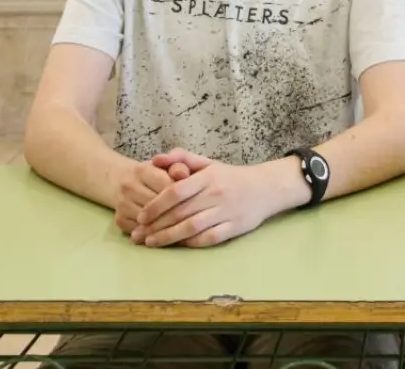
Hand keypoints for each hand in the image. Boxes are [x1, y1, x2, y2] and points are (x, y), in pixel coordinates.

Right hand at [113, 159, 196, 236]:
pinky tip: (171, 237)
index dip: (187, 197)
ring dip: (168, 228)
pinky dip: (155, 235)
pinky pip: (141, 231)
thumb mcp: (168, 165)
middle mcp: (128, 187)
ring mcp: (122, 205)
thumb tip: (184, 174)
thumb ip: (179, 165)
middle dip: (179, 215)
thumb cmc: (154, 173)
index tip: (201, 203)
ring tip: (189, 231)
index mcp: (142, 170)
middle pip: (158, 206)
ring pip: (149, 221)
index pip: (168, 187)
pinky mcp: (119, 220)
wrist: (123, 180)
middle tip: (199, 222)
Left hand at [132, 148, 280, 247]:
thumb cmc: (231, 177)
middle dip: (155, 226)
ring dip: (168, 237)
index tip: (141, 216)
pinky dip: (191, 243)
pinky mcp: (235, 227)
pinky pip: (209, 238)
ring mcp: (227, 211)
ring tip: (151, 243)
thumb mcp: (208, 163)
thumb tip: (155, 159)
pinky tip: (177, 245)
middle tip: (137, 235)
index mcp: (208, 177)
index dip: (155, 205)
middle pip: (180, 212)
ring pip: (192, 227)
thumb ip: (181, 158)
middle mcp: (217, 194)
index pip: (176, 192)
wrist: (267, 187)